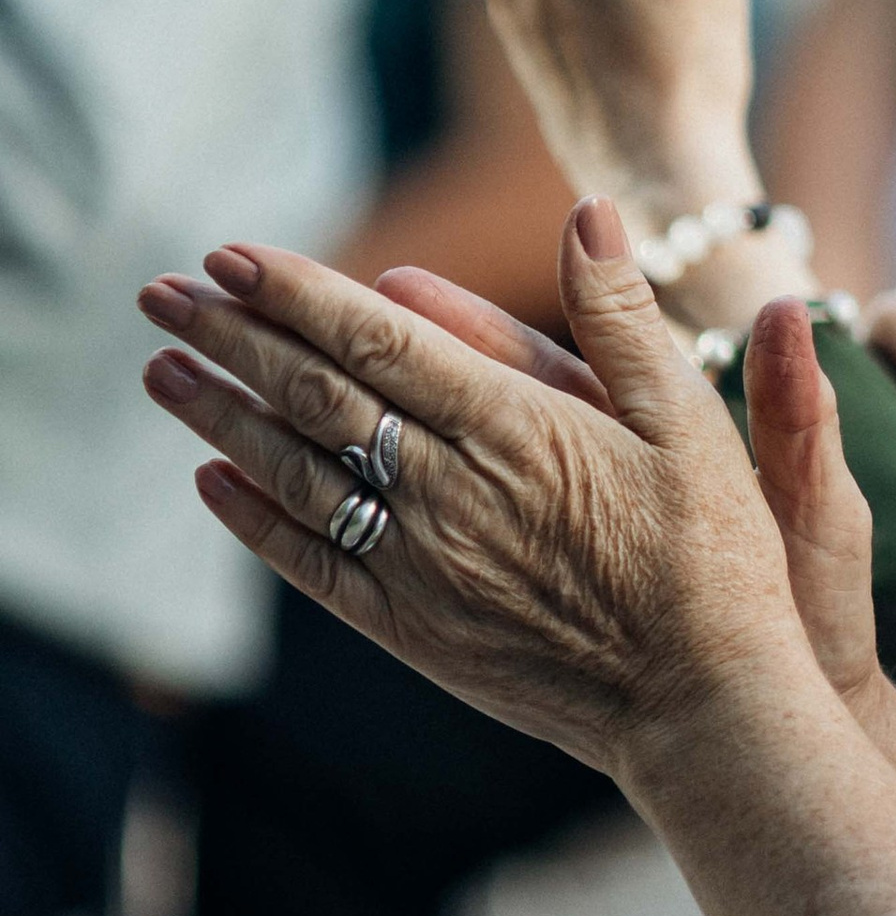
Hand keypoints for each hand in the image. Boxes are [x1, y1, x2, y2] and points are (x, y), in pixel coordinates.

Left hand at [136, 203, 838, 789]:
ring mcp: (424, 565)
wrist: (701, 705)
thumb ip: (624, 315)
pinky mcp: (415, 629)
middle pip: (316, 394)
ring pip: (299, 474)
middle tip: (162, 290)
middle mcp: (452, 491)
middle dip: (233, 336)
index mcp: (516, 426)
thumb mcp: (691, 418)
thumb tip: (589, 210)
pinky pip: (315, 564)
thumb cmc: (713, 555)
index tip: (230, 253)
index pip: (377, 339)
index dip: (297, 293)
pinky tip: (216, 483)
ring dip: (222, 418)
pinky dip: (256, 520)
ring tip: (162, 369)